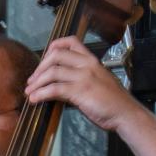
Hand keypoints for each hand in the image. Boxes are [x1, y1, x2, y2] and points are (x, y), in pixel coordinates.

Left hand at [25, 36, 142, 133]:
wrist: (125, 113)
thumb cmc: (112, 102)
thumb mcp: (97, 83)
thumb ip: (79, 79)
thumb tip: (59, 85)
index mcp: (91, 60)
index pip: (70, 42)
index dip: (52, 48)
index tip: (44, 61)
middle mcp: (87, 64)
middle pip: (56, 55)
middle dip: (39, 68)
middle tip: (32, 80)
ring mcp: (84, 77)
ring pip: (52, 72)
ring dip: (36, 83)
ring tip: (29, 92)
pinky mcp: (80, 91)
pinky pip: (55, 89)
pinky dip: (41, 94)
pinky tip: (34, 99)